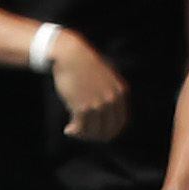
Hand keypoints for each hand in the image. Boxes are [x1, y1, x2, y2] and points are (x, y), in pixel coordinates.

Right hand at [47, 28, 127, 143]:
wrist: (70, 54)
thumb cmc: (83, 65)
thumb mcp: (105, 78)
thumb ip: (109, 94)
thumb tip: (104, 115)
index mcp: (120, 93)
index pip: (119, 123)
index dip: (109, 131)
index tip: (97, 133)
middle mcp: (111, 100)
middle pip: (107, 130)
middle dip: (95, 136)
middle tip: (84, 134)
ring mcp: (98, 104)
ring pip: (94, 131)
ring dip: (83, 135)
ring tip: (74, 132)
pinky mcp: (82, 106)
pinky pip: (81, 127)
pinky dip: (74, 132)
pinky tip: (68, 130)